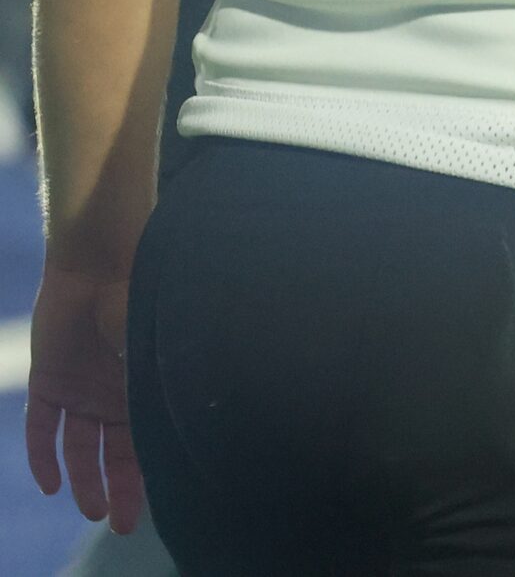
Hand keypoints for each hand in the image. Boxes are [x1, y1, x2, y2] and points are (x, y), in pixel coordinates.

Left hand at [25, 263, 143, 533]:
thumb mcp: (159, 349)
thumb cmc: (142, 299)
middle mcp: (113, 393)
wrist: (102, 262)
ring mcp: (80, 388)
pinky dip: (43, 456)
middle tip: (121, 525)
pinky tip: (50, 485)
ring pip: (79, 448)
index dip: (147, 477)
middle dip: (119, 490)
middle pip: (115, 453)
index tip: (151, 510)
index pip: (145, 443)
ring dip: (83, 480)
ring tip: (91, 509)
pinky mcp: (48, 380)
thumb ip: (164, 385)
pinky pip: (41, 428)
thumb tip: (200, 423)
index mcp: (144, 387)